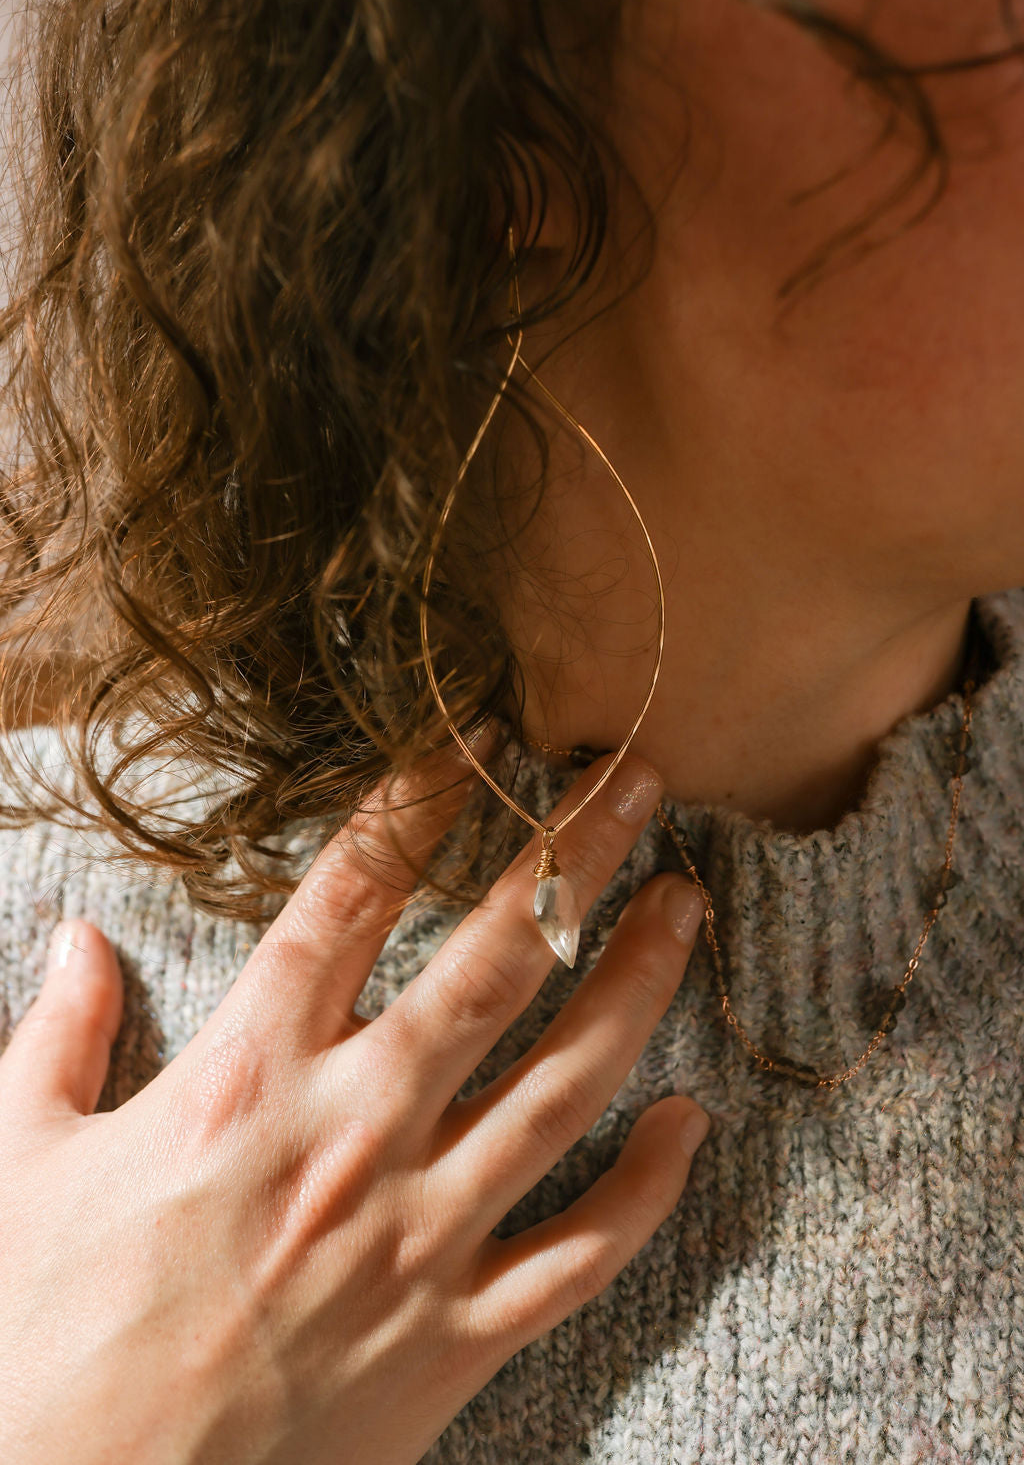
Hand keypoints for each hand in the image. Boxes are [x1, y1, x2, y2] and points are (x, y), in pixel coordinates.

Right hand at [0, 746, 708, 1464]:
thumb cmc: (38, 1341)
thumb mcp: (15, 1165)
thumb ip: (56, 1037)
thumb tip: (78, 937)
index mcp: (244, 1077)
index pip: (350, 897)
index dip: (420, 803)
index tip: (477, 739)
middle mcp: (351, 1135)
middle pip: (493, 964)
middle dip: (574, 860)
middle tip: (639, 784)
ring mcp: (419, 1238)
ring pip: (566, 1087)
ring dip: (637, 986)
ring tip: (685, 908)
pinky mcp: (457, 1338)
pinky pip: (584, 1252)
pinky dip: (652, 1188)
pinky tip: (694, 1123)